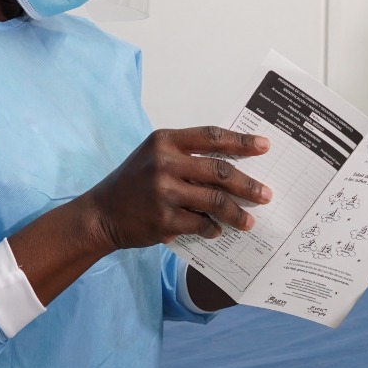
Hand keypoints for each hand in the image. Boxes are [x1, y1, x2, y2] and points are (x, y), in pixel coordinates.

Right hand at [82, 127, 270, 250]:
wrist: (102, 213)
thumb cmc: (133, 182)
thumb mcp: (154, 156)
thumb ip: (187, 156)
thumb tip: (232, 166)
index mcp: (165, 141)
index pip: (212, 137)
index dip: (242, 141)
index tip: (265, 146)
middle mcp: (164, 163)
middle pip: (220, 171)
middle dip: (248, 184)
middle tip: (266, 194)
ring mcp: (164, 192)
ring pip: (215, 201)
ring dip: (237, 213)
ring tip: (250, 220)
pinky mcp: (164, 219)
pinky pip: (201, 224)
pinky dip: (214, 229)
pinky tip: (218, 231)